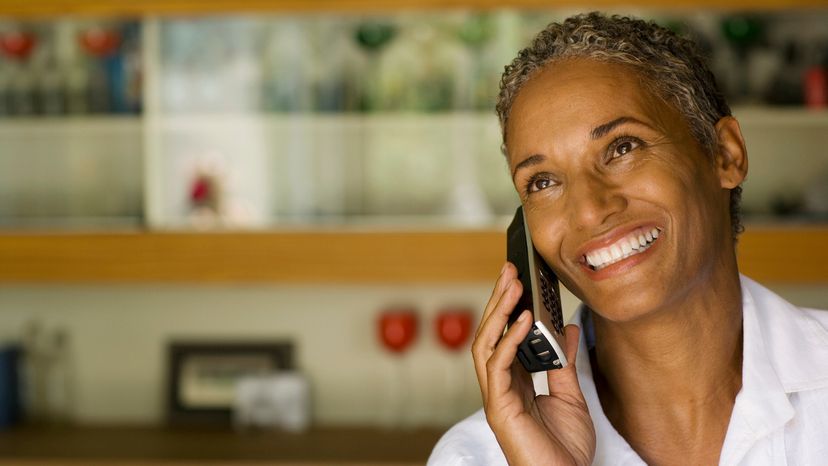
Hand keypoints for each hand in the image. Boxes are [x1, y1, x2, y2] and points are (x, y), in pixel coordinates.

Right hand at [472, 262, 594, 465]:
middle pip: (490, 334)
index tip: (519, 279)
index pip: (504, 336)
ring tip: (513, 284)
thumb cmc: (565, 449)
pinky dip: (510, 339)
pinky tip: (523, 319)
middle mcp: (499, 386)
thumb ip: (564, 362)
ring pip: (486, 344)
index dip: (508, 307)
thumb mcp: (571, 396)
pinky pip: (499, 366)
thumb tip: (566, 328)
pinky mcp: (499, 407)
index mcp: (514, 382)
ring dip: (498, 311)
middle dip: (498, 299)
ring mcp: (496, 396)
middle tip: (511, 269)